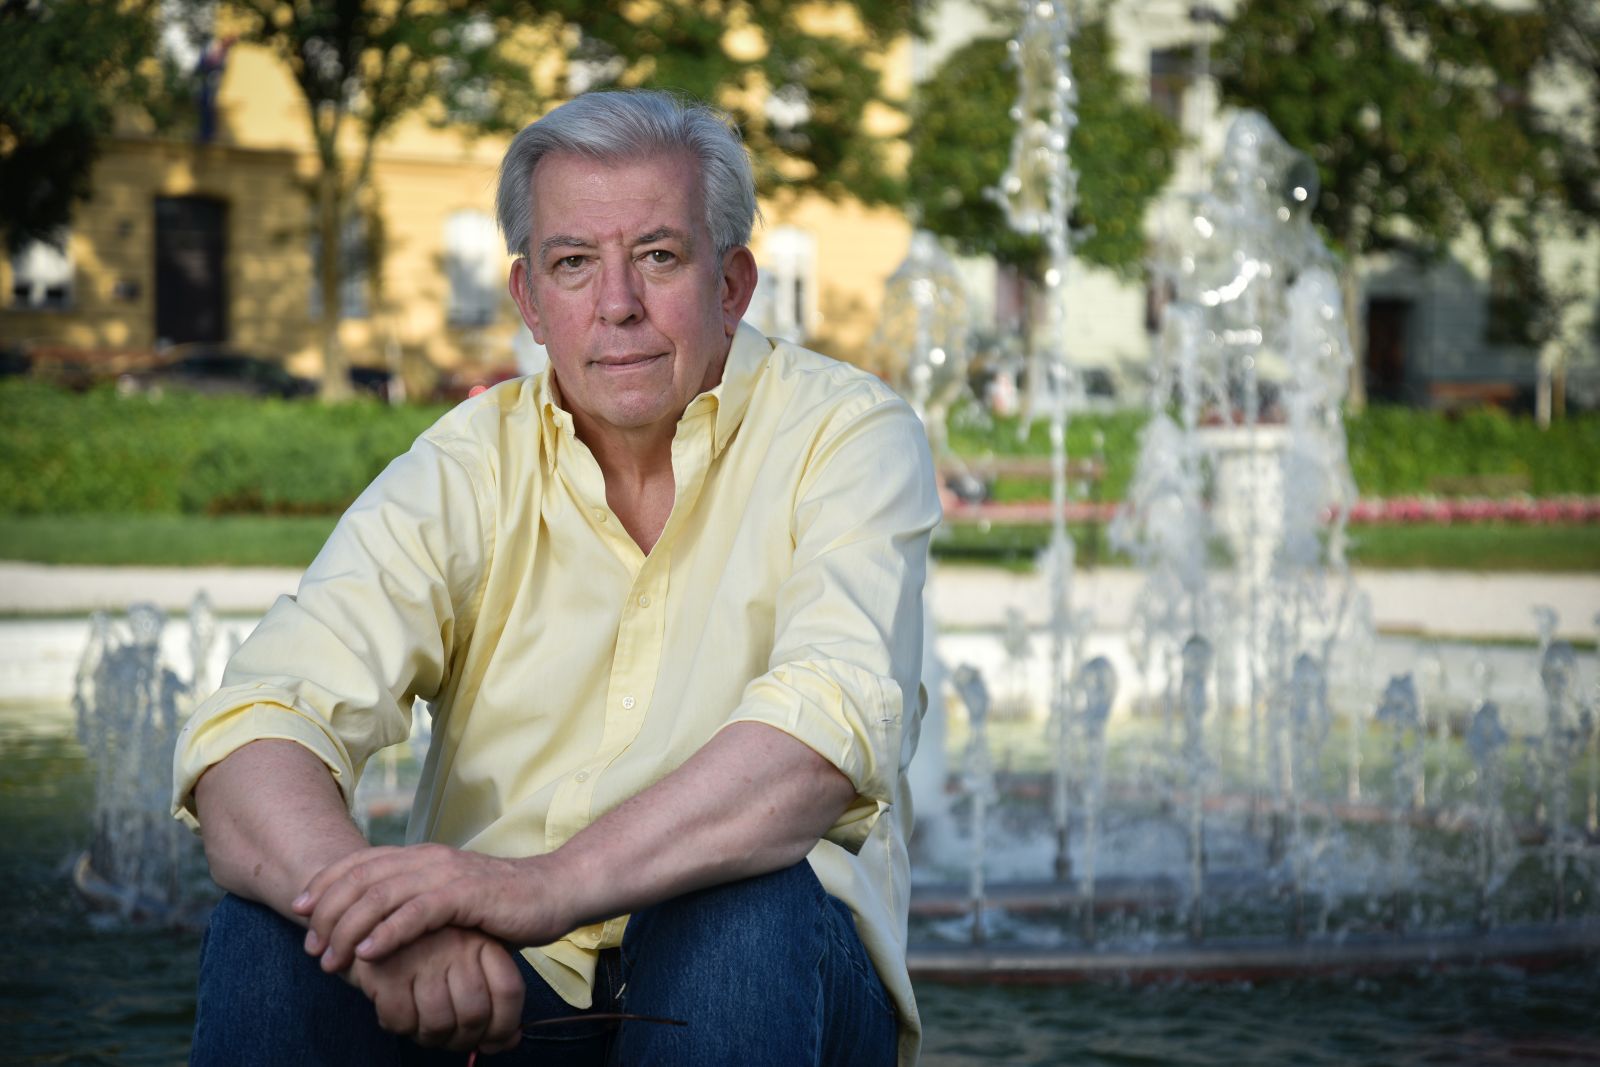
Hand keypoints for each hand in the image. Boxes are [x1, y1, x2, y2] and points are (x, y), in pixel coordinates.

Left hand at [294, 844, 574, 971]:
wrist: (554, 893)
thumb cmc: (501, 905)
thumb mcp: (449, 900)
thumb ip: (414, 903)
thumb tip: (373, 923)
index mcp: (421, 856)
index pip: (360, 862)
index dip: (324, 883)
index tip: (298, 910)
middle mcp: (428, 858)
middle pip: (361, 879)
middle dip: (327, 913)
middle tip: (311, 946)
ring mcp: (447, 874)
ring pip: (381, 897)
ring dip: (349, 930)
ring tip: (332, 960)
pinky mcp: (466, 894)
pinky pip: (416, 913)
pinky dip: (387, 934)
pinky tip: (368, 954)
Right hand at [347, 925, 524, 1053]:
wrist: (366, 920)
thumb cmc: (421, 952)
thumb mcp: (463, 966)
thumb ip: (491, 1002)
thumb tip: (510, 1043)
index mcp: (482, 939)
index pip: (510, 991)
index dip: (502, 1027)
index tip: (488, 1041)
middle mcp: (458, 942)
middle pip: (475, 1015)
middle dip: (461, 1040)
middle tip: (448, 1039)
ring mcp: (423, 954)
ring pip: (439, 1023)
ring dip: (429, 1037)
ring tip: (422, 1028)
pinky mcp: (386, 968)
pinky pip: (402, 1021)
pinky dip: (400, 1026)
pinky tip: (399, 1014)